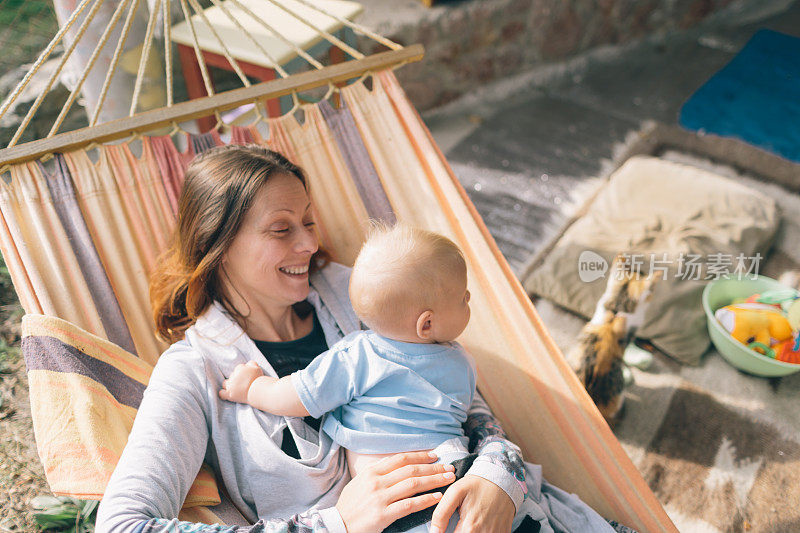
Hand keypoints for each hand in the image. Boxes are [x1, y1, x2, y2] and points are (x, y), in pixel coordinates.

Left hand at [218, 361, 263, 403]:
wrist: (258, 390)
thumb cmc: (258, 379)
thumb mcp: (257, 368)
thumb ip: (251, 363)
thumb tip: (248, 363)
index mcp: (239, 369)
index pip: (238, 368)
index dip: (242, 373)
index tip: (246, 377)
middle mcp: (233, 376)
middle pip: (232, 375)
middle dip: (236, 379)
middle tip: (243, 383)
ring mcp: (231, 386)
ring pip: (225, 383)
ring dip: (229, 384)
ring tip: (236, 388)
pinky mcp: (230, 394)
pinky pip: (222, 393)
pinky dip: (223, 393)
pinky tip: (227, 394)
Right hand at [336, 451, 456, 532]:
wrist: (337, 525)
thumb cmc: (350, 505)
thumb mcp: (360, 482)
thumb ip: (377, 473)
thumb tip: (397, 464)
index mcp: (371, 471)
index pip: (401, 458)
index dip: (420, 455)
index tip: (435, 455)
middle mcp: (376, 481)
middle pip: (411, 470)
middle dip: (433, 468)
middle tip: (449, 467)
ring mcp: (380, 498)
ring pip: (413, 485)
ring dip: (434, 481)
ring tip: (448, 479)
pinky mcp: (383, 515)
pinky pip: (409, 505)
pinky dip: (425, 500)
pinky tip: (437, 497)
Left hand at [430, 474, 514, 532]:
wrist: (502, 481)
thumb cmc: (479, 485)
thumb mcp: (455, 492)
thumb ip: (441, 514)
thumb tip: (433, 531)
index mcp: (470, 527)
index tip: (444, 529)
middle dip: (457, 531)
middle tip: (458, 523)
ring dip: (468, 532)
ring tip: (468, 523)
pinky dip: (481, 531)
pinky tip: (480, 524)